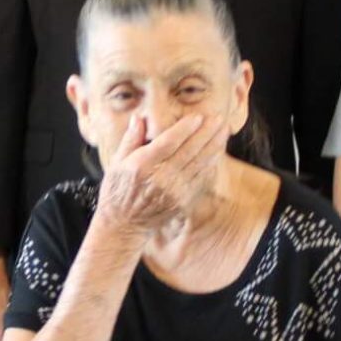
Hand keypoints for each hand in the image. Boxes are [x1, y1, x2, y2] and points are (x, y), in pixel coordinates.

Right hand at [97, 111, 231, 235]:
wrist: (123, 224)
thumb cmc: (117, 190)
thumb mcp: (117, 162)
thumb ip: (130, 139)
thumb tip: (140, 118)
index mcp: (142, 165)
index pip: (168, 142)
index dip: (185, 129)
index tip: (198, 117)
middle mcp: (160, 178)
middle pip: (189, 151)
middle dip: (206, 133)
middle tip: (219, 118)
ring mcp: (173, 191)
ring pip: (199, 164)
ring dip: (213, 146)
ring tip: (224, 131)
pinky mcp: (182, 201)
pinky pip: (200, 179)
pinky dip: (210, 164)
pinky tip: (217, 152)